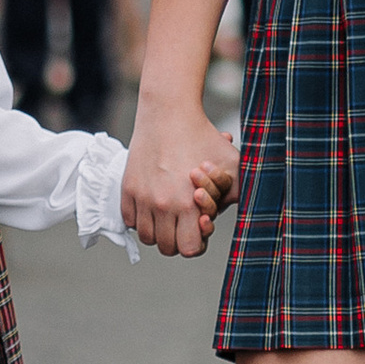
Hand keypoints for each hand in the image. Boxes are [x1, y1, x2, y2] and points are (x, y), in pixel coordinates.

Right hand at [122, 96, 235, 256]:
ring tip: (168, 216)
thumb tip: (237, 211)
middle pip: (167, 247)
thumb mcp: (232, 164)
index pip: (189, 249)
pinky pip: (130, 220)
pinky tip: (152, 205)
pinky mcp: (127, 189)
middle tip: (184, 223)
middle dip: (178, 239)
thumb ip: (238, 192)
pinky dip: (140, 218)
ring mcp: (142, 198)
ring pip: (146, 237)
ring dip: (158, 231)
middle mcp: (162, 205)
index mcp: (188, 204)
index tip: (199, 227)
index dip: (197, 243)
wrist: (169, 114)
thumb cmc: (203, 138)